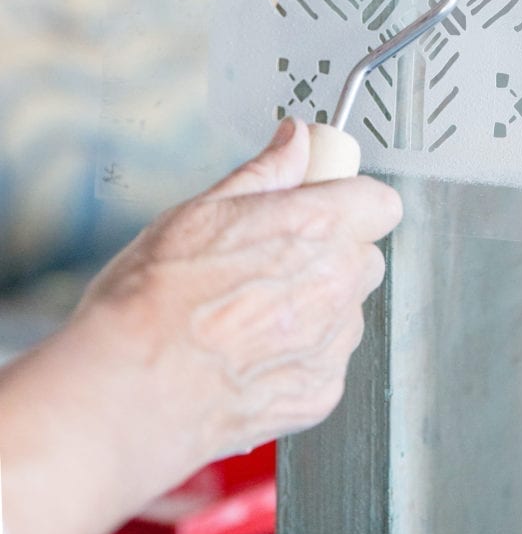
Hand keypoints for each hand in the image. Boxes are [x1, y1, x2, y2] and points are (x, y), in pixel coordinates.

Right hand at [0, 118, 400, 533]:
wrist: (129, 391)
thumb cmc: (153, 301)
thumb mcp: (201, 211)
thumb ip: (265, 172)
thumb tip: (295, 141)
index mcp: (315, 228)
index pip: (380, 203)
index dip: (352, 201)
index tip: (325, 203)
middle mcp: (334, 285)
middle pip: (366, 257)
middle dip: (334, 252)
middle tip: (278, 256)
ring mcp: (331, 344)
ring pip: (348, 309)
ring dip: (319, 304)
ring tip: (253, 310)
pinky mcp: (321, 392)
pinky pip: (329, 359)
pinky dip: (303, 354)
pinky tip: (252, 350)